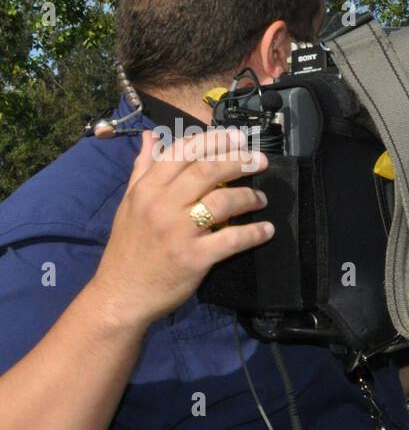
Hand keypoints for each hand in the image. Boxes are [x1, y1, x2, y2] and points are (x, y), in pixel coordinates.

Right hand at [89, 129, 273, 331]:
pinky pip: (232, 239)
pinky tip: (266, 230)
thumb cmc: (129, 248)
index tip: (237, 138)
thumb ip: (143, 168)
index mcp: (146, 188)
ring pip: (223, 201)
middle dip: (239, 161)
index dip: (214, 140)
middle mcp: (162, 205)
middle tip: (260, 161)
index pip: (183, 151)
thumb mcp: (130, 203)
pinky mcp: (194, 258)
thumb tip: (151, 136)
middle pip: (208, 171)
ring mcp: (178, 231)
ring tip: (261, 198)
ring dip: (249, 196)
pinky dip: (254, 232)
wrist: (121, 294)